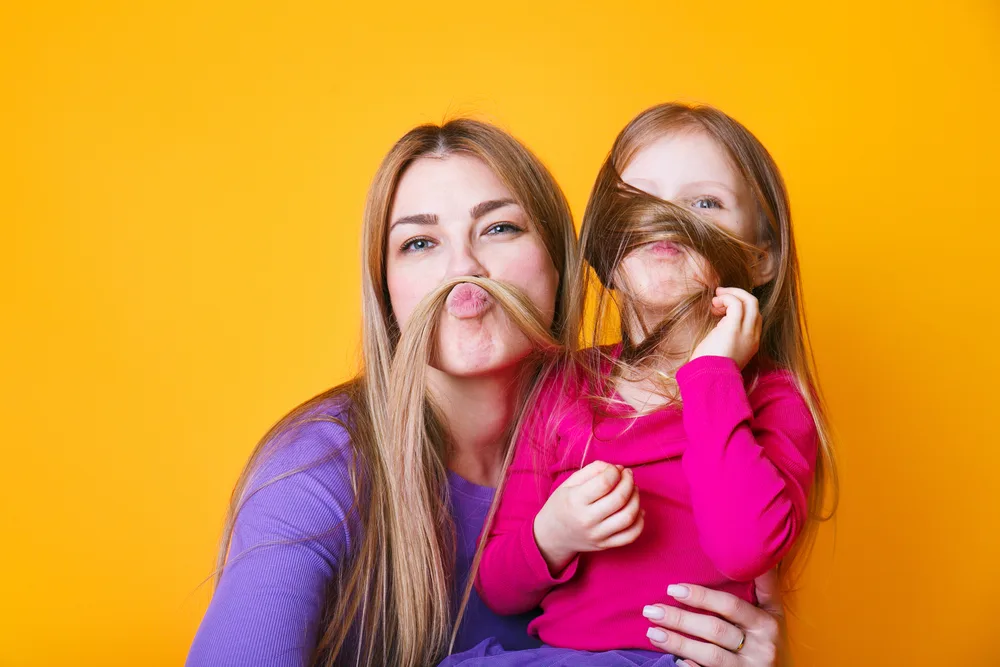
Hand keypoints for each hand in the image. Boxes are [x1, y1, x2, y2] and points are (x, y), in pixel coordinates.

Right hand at [533, 461, 643, 573]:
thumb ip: (593, 470)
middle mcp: (587, 519)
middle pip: (619, 499)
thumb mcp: (569, 482)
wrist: (552, 535)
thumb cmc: (562, 504)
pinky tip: (637, 510)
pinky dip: (639, 522)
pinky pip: (630, 536)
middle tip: (628, 475)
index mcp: (575, 500)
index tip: (614, 470)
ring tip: (633, 490)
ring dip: (636, 499)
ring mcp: (597, 535)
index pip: (605, 482)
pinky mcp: (605, 545)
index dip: (614, 471)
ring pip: (628, 517)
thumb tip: (618, 468)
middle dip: (629, 482)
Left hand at [643, 570, 783, 666]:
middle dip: (680, 620)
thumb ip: (765, 585)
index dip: (702, 596)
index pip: (730, 606)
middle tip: (651, 610)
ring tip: (652, 632)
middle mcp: (760, 647)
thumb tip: (756, 552)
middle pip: (715, 630)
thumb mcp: (774, 612)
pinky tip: (672, 660)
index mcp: (766, 623)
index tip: (673, 589)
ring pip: (709, 655)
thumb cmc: (769, 637)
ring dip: (678, 643)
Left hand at [689, 287, 760, 368]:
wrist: (708, 380)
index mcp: (751, 343)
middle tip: (719, 295)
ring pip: (749, 301)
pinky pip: (736, 304)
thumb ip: (726, 338)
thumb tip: (720, 325)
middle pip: (754, 306)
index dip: (739, 307)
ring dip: (732, 294)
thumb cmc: (709, 368)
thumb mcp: (723, 351)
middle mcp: (753, 337)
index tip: (721, 309)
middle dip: (737, 296)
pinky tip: (715, 303)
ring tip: (715, 299)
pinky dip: (726, 298)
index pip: (753, 317)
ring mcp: (746, 333)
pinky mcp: (734, 329)